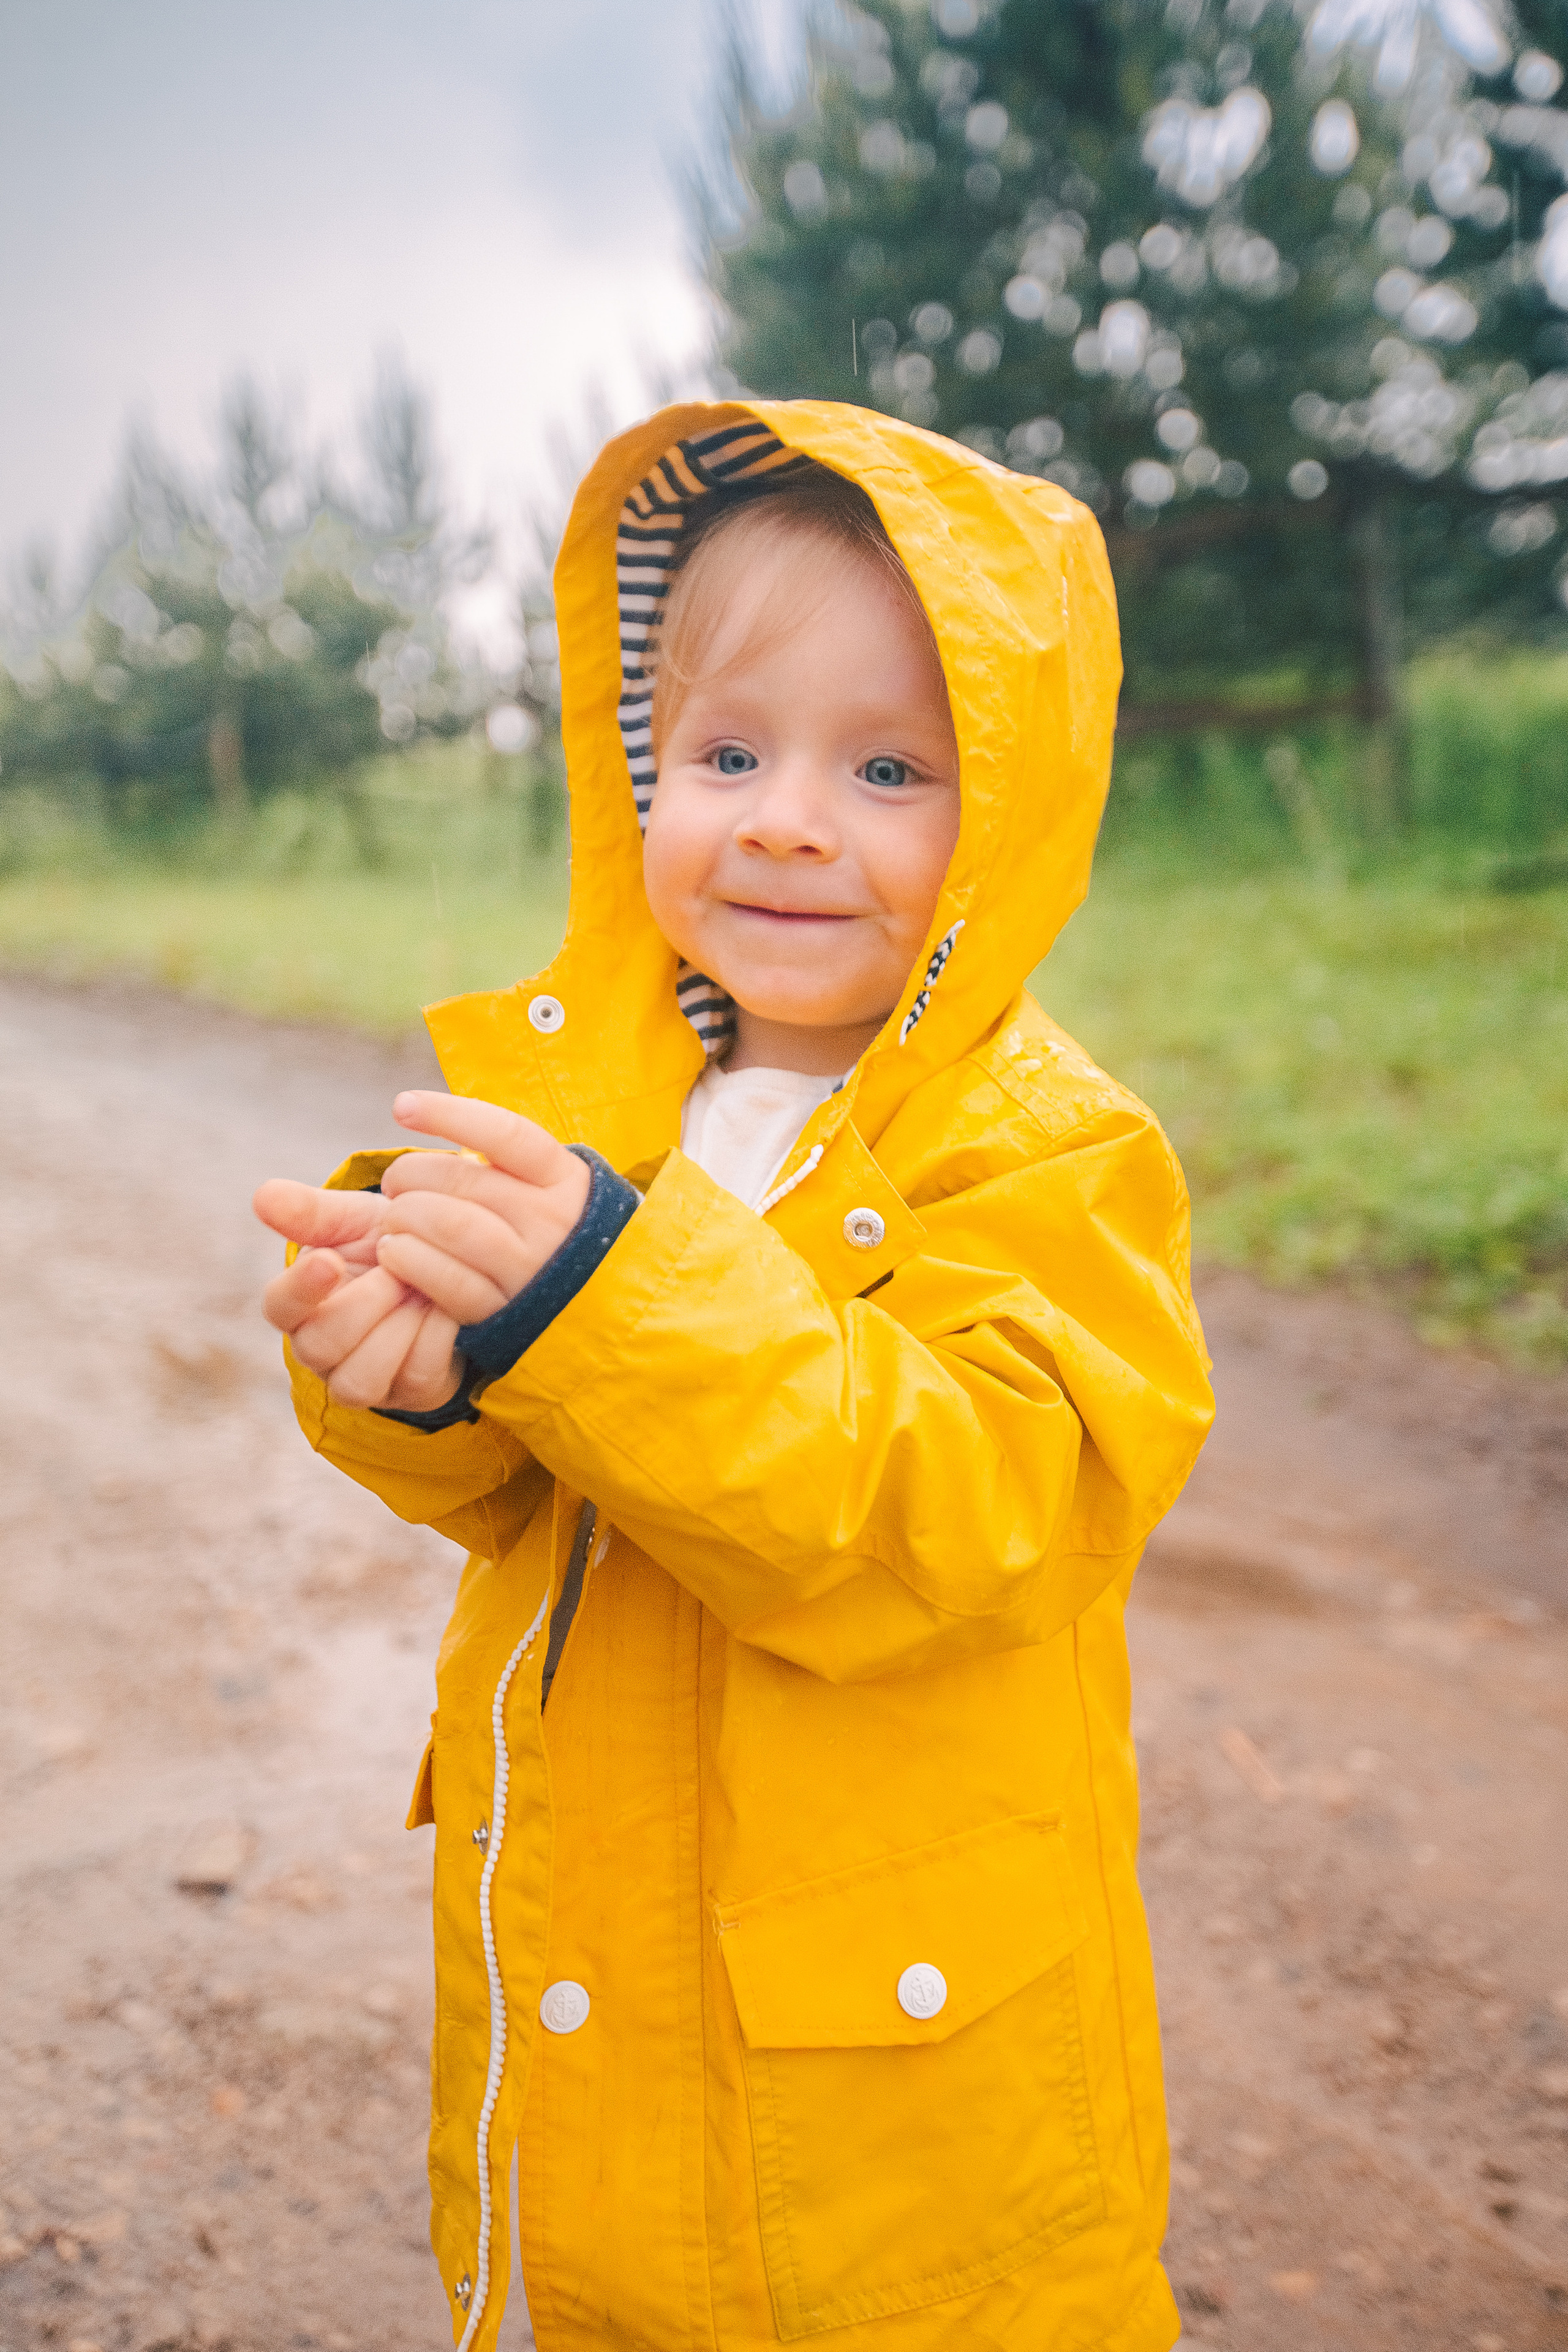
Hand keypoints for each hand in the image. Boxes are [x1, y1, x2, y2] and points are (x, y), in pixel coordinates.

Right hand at [254, 1178, 462, 1412]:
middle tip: (398, 1269)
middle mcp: (320, 1351)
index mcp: (299, 1304)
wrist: (452, 1269)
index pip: (279, 1306)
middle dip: (364, 1304)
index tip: (329, 1259)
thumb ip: (311, 1211)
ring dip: (397, 1328)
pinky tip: (447, 1308)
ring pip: (359, 1380)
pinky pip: (415, 1379)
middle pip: (319, 1347)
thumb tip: (262, 1195)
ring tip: (421, 1290)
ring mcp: (363, 1379)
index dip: (300, 1287)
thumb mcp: (355, 1220)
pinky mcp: (409, 1392)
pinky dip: (436, 1337)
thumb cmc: (391, 1242)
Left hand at [374, 1092, 590, 1323]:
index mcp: (562, 1178)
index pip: (504, 1133)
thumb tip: (429, 1124)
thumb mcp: (549, 1185)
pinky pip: (443, 1278)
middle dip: (408, 1175)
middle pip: (461, 1179)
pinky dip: (407, 1259)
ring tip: (392, 1220)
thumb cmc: (551, 1231)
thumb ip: (502, 1161)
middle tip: (393, 1184)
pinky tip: (394, 1253)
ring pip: (448, 1225)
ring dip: (403, 1217)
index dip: (448, 1114)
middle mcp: (550, 1219)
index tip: (402, 1106)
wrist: (600, 1305)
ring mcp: (528, 1267)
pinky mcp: (502, 1310)